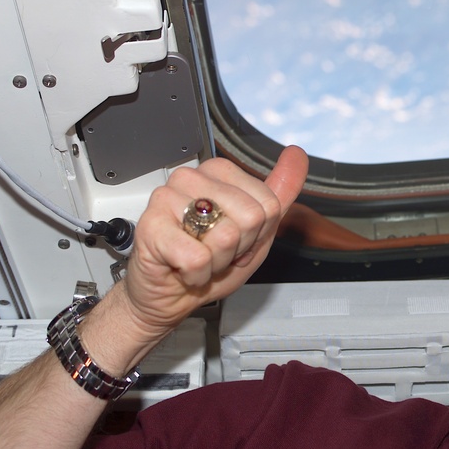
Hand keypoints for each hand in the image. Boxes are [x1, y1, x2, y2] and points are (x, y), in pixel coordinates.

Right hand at [117, 146, 307, 344]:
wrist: (170, 293)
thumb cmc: (209, 261)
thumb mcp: (257, 229)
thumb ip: (280, 191)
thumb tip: (297, 155)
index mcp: (219, 172)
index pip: (269, 203)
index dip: (257, 232)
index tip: (235, 238)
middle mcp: (192, 178)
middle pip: (251, 217)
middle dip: (238, 247)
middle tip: (214, 250)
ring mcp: (168, 198)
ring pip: (226, 235)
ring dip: (217, 261)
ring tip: (199, 257)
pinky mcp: (151, 225)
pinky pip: (198, 258)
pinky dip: (197, 274)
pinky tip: (183, 268)